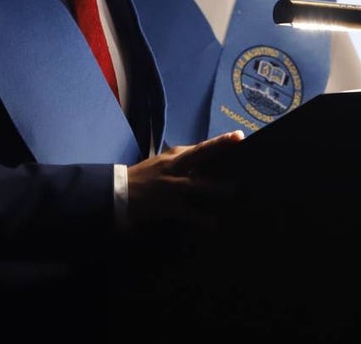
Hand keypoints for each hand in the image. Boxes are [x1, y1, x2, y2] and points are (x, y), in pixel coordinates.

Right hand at [126, 130, 243, 228]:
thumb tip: (207, 161)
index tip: (239, 136)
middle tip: (242, 151)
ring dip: (219, 189)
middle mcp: (176, 166)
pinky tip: (216, 225)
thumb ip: (184, 161)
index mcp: (175, 155)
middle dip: (221, 149)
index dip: (221, 142)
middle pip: (202, 154)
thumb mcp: (164, 163)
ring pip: (200, 185)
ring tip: (235, 191)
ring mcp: (173, 185)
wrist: (119, 190)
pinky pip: (191, 213)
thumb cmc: (145, 176)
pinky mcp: (170, 204)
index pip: (202, 147)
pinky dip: (204, 220)